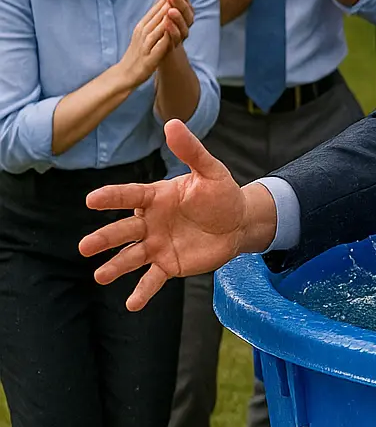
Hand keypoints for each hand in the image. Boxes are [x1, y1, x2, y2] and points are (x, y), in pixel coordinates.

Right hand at [79, 120, 268, 310]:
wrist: (238, 222)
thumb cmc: (221, 194)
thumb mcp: (211, 171)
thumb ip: (191, 151)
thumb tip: (173, 122)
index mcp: (156, 197)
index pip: (130, 196)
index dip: (112, 197)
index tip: (91, 200)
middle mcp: (150, 222)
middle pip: (123, 229)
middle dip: (105, 238)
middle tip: (85, 247)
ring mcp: (157, 245)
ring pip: (131, 256)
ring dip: (115, 266)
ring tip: (100, 275)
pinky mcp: (169, 264)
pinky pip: (152, 279)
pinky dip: (142, 292)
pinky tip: (131, 304)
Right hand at [116, 0, 175, 85]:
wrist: (126, 73)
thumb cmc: (139, 49)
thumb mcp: (146, 29)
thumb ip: (156, 12)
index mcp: (143, 25)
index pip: (156, 8)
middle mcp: (143, 32)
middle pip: (157, 15)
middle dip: (168, 2)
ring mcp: (146, 45)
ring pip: (157, 29)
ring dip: (166, 18)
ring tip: (176, 7)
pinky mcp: (149, 58)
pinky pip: (158, 47)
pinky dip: (164, 39)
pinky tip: (172, 33)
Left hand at [157, 0, 192, 53]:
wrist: (163, 55)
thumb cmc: (166, 30)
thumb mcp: (169, 10)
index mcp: (185, 16)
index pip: (186, 3)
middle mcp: (186, 26)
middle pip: (187, 14)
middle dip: (181, 3)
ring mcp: (181, 37)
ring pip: (183, 26)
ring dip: (177, 17)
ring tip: (170, 9)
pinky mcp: (173, 47)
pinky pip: (175, 38)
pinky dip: (172, 31)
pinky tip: (165, 23)